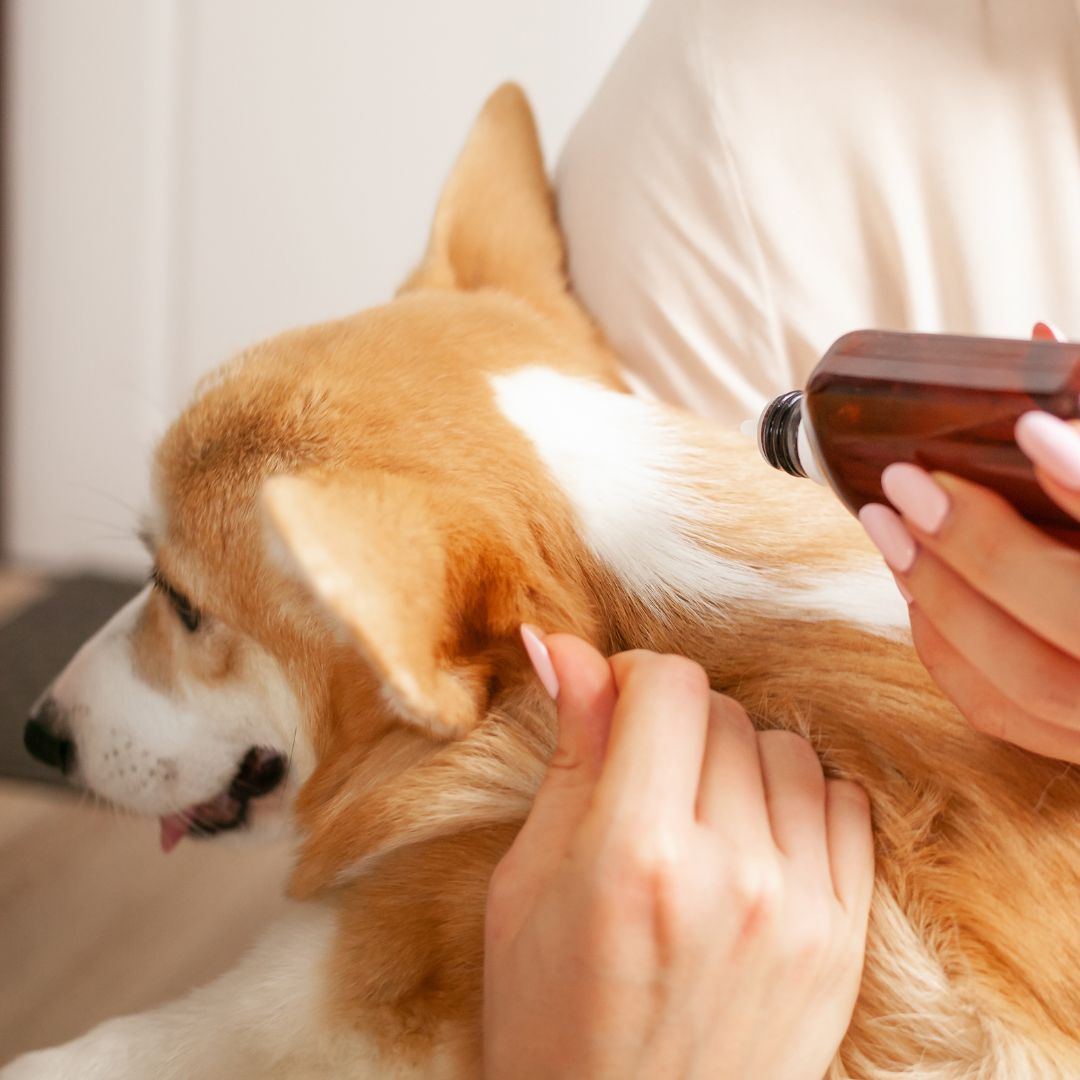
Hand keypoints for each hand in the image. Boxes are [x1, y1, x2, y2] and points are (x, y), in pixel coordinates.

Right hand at [483, 629, 872, 1079]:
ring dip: (737, 758)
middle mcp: (731, 873)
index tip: (614, 704)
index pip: (669, 685)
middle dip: (676, 721)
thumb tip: (562, 644)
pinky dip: (797, 799)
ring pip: (786, 749)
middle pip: (725, 711)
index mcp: (634, 852)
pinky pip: (845, 805)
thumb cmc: (548, 1017)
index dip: (633, 676)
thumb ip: (568, 753)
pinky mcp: (843, 941)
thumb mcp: (526, 880)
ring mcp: (800, 910)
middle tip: (644, 772)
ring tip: (699, 810)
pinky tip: (754, 835)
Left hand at [859, 323, 1079, 761]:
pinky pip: (999, 711)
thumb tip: (1039, 342)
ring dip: (941, 598)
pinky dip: (943, 648)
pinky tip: (915, 591)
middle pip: (1074, 616)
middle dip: (980, 550)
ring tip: (890, 529)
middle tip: (908, 483)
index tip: (1025, 428)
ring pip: (1027, 680)